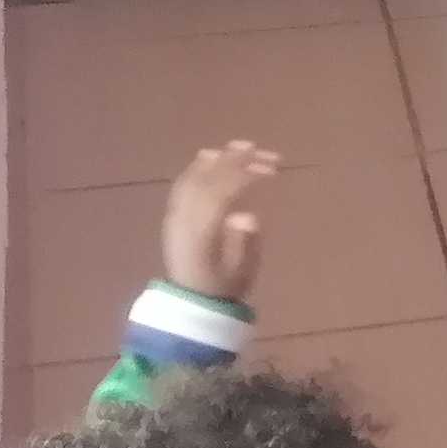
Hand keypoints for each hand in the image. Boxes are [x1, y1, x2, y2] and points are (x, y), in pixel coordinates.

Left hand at [160, 141, 279, 301]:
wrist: (191, 301)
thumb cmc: (223, 287)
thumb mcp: (241, 271)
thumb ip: (243, 243)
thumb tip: (249, 216)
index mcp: (202, 233)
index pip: (222, 194)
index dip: (246, 176)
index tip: (272, 168)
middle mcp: (185, 218)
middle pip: (208, 181)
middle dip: (237, 162)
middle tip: (265, 152)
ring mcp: (176, 215)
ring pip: (194, 178)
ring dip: (219, 159)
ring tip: (243, 146)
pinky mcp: (174, 214)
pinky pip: (183, 184)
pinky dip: (198, 166)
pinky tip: (212, 155)